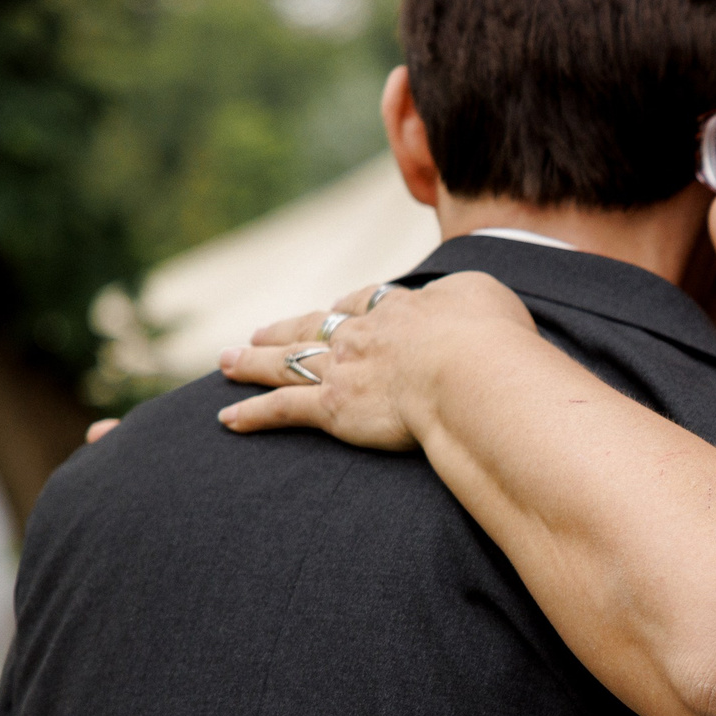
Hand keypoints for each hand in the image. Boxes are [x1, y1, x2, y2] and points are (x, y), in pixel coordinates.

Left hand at [214, 272, 538, 448]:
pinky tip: (228, 419)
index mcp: (399, 309)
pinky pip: (282, 409)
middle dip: (283, 331)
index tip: (336, 311)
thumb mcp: (485, 295)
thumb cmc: (488, 337)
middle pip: (311, 327)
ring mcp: (343, 369)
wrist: (468, 369)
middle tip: (256, 334)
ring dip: (252, 363)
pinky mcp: (332, 407)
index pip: (361, 304)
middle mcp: (362, 334)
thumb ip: (467, 296)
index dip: (345, 309)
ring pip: (286, 362)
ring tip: (226, 362)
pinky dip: (253, 414)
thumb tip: (465, 303)